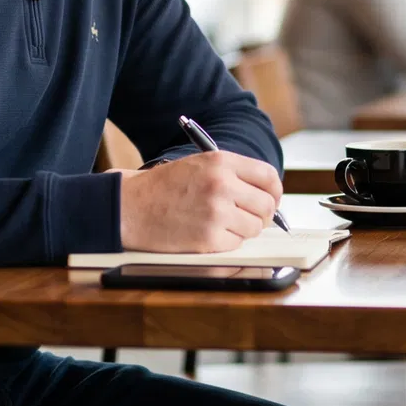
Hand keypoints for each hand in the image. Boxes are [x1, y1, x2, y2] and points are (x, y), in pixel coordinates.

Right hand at [118, 151, 283, 252]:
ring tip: (222, 224)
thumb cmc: (164, 187)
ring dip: (244, 230)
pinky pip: (236, 244)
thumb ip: (234, 174)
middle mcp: (222, 184)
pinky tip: (208, 233)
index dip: (275, 192)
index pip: (269, 177)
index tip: (272, 200)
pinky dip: (226, 242)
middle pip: (267, 205)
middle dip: (262, 215)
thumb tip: (268, 194)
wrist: (130, 207)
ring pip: (254, 227)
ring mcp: (216, 212)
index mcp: (222, 162)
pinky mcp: (208, 238)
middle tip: (251, 218)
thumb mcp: (200, 165)